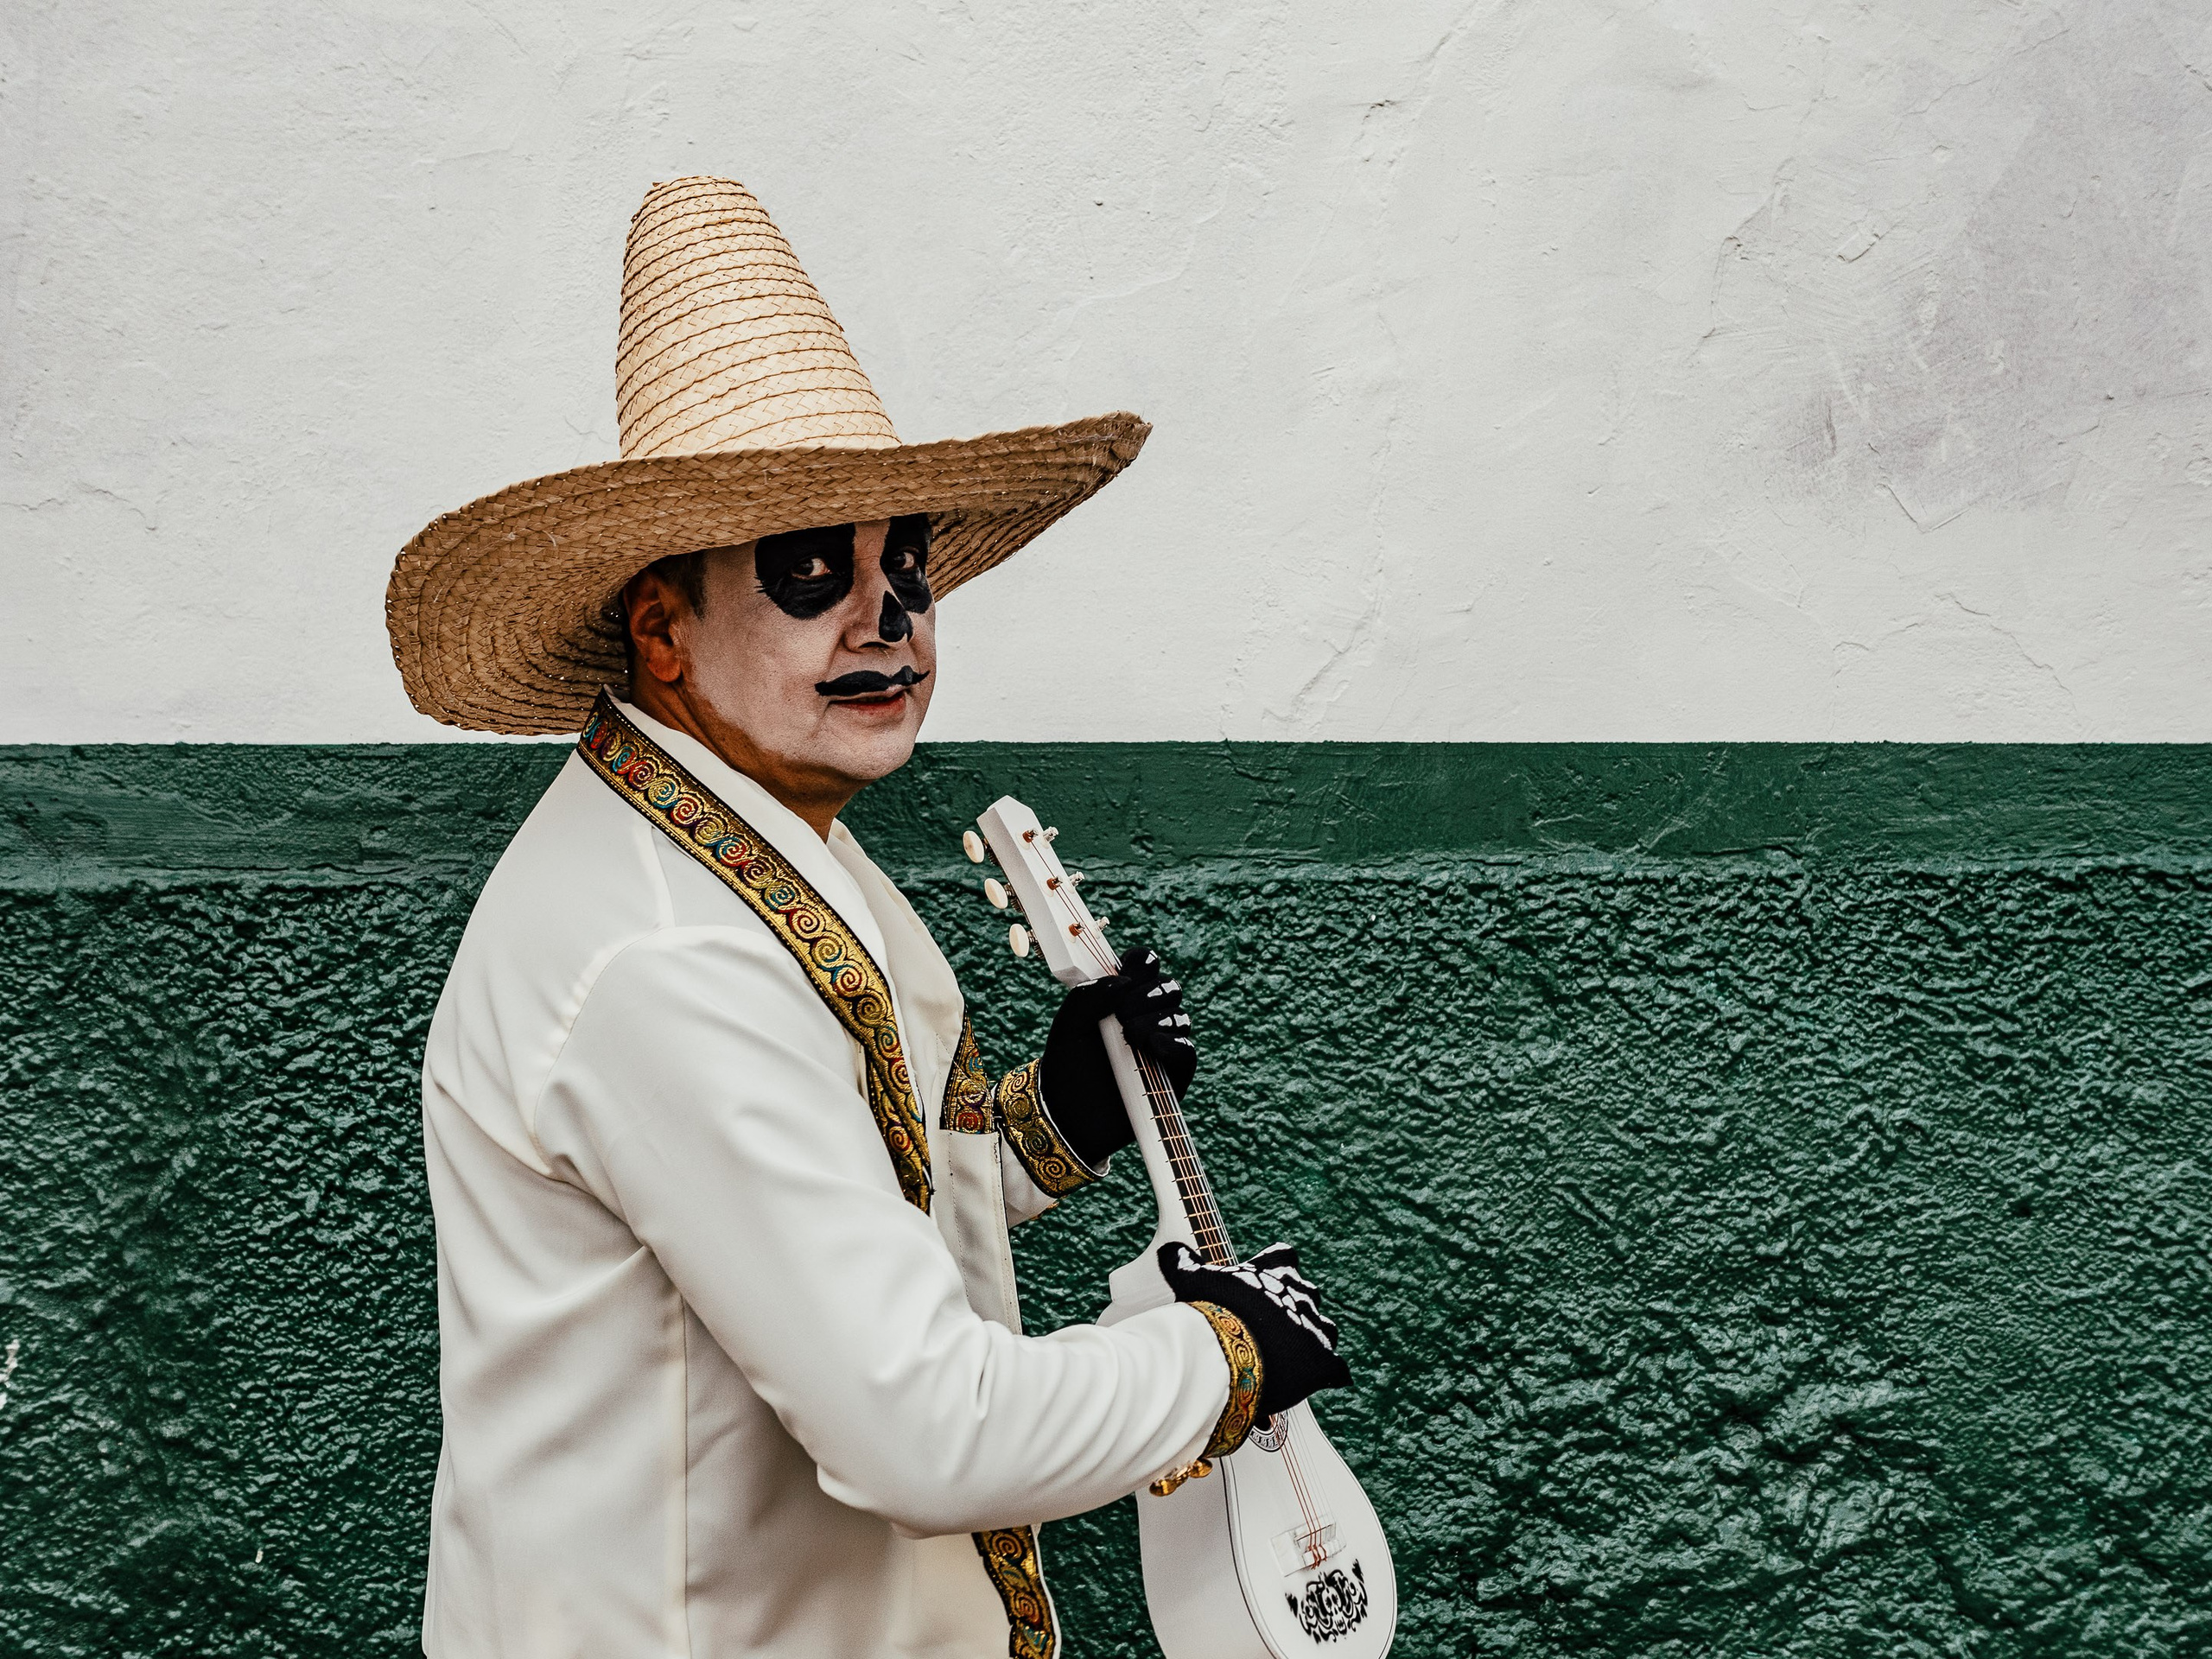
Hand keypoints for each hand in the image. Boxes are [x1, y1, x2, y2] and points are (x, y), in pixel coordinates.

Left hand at [1037, 947, 1195, 1168]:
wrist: (1067, 1116)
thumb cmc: (1066, 1067)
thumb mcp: (1067, 1026)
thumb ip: (1087, 996)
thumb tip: (1122, 981)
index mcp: (1123, 998)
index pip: (1145, 966)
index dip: (1142, 962)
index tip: (1127, 969)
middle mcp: (1147, 1017)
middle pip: (1169, 987)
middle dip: (1147, 993)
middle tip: (1121, 1013)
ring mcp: (1162, 1046)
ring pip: (1181, 1016)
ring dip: (1157, 1018)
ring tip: (1130, 1035)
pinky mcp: (1172, 1075)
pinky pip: (1188, 1051)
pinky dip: (1174, 1043)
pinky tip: (1153, 1045)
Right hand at [1157, 1241, 1351, 1419]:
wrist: (1232, 1352)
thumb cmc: (1212, 1312)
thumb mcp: (1193, 1280)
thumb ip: (1183, 1262)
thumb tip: (1171, 1251)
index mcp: (1274, 1272)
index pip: (1285, 1255)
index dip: (1278, 1265)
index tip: (1267, 1275)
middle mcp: (1302, 1295)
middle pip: (1309, 1293)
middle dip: (1297, 1305)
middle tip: (1276, 1324)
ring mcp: (1317, 1328)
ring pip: (1327, 1329)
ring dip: (1314, 1338)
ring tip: (1295, 1354)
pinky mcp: (1326, 1361)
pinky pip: (1337, 1369)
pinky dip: (1328, 1375)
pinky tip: (1317, 1382)